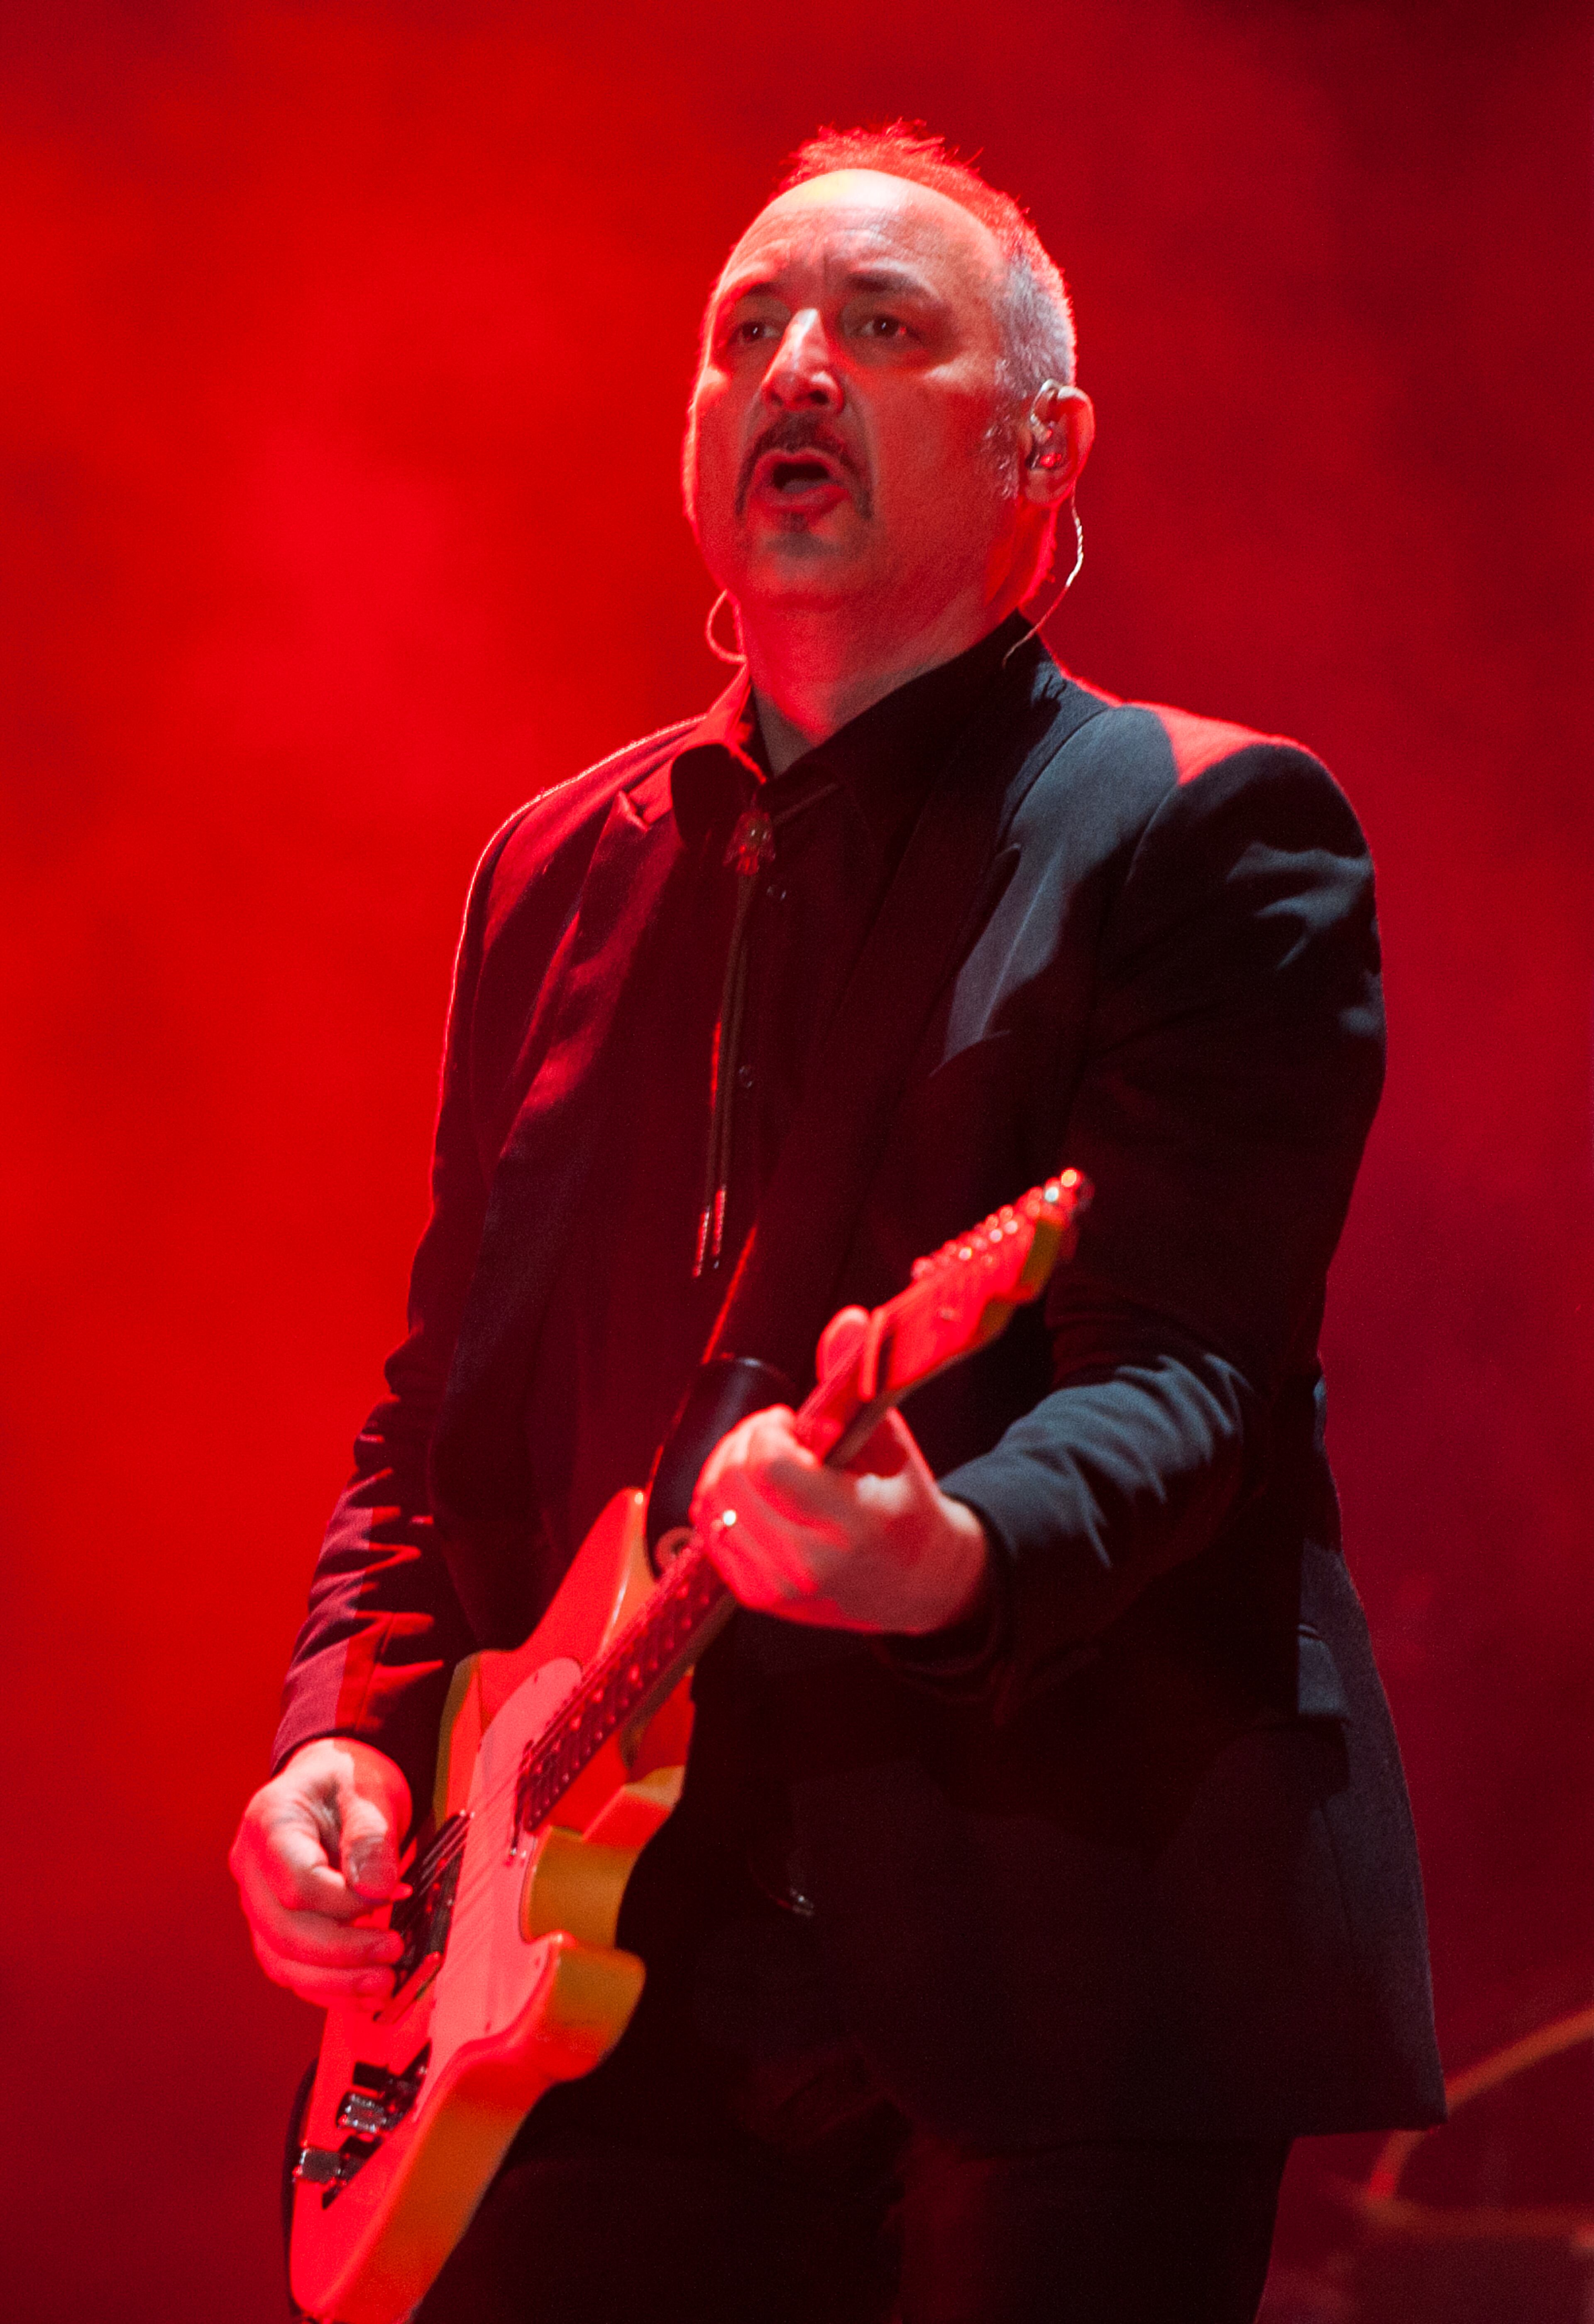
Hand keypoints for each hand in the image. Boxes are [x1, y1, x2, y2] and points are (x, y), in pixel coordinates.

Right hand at [229, 1737, 412, 2009]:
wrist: (335, 1784)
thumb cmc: (348, 1782)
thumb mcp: (366, 1791)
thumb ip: (370, 1837)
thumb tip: (377, 1890)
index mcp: (269, 1822)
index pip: (298, 1883)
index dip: (346, 1901)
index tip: (396, 1895)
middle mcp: (250, 1867)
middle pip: (284, 1930)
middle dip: (342, 1952)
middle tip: (394, 1953)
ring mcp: (257, 1902)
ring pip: (282, 1960)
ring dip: (334, 1982)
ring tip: (384, 1984)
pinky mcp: (273, 1927)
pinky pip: (291, 1968)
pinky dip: (327, 1987)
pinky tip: (364, 1993)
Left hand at [689, 1314, 989, 1635]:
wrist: (915, 1584)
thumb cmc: (904, 1506)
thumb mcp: (891, 1440)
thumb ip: (858, 1382)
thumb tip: (846, 1320)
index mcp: (852, 1524)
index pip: (768, 1466)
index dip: (767, 1429)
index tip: (790, 1421)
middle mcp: (809, 1564)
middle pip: (731, 1482)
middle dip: (745, 1441)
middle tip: (778, 1435)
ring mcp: (778, 1587)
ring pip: (711, 1505)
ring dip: (729, 1467)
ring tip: (768, 1460)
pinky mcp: (756, 1596)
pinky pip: (710, 1531)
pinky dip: (724, 1501)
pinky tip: (758, 1493)